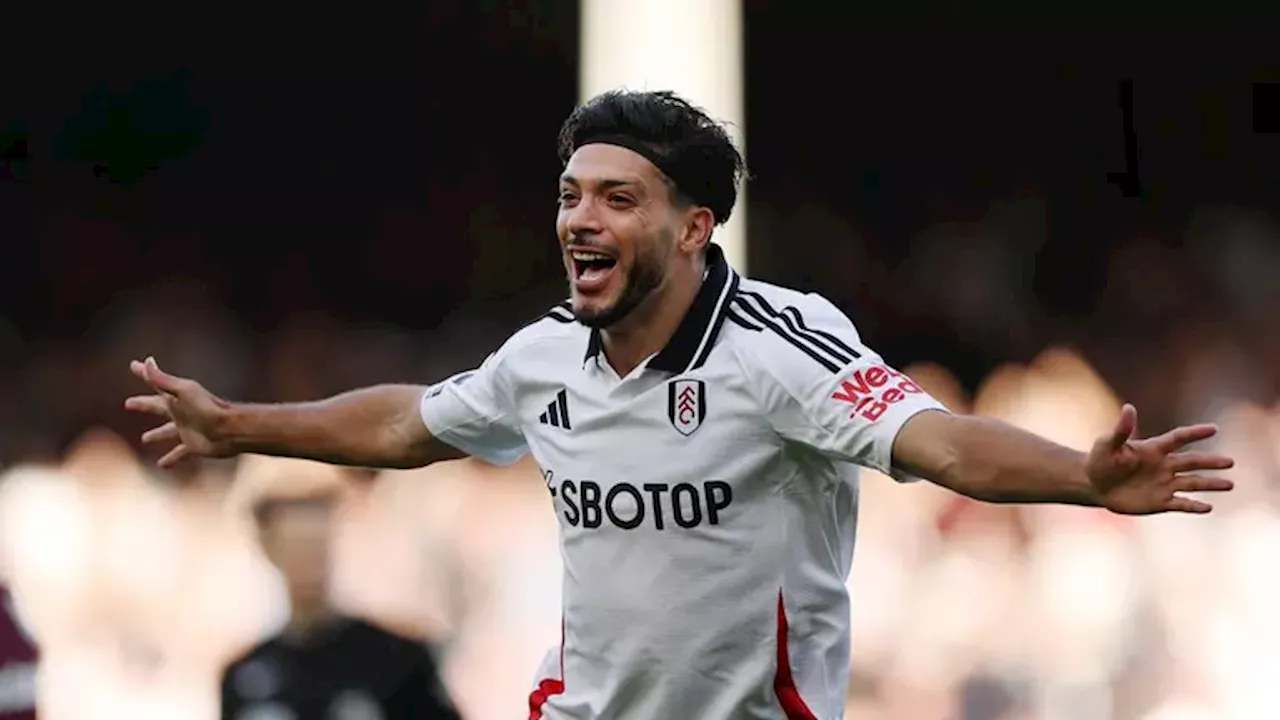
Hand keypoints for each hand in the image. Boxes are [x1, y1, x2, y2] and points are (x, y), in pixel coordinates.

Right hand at [124, 357, 234, 467]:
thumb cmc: (207, 408)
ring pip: (168, 432)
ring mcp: (188, 429)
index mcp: (176, 398)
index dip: (144, 374)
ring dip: (157, 434)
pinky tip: (162, 465)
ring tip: (144, 439)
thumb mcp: (183, 391)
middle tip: (128, 403)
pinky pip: (180, 453)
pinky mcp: (194, 445)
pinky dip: (172, 458)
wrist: (230, 430)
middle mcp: (181, 412)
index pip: (156, 383)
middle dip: (144, 405)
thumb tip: (146, 361)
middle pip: (158, 407)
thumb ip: (162, 379)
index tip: (134, 365)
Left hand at [1086, 403, 1234, 514]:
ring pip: (1192, 483)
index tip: (1213, 428)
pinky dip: (1194, 506)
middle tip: (1230, 461)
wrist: (1094, 484)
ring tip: (1230, 484)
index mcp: (1153, 449)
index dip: (1195, 433)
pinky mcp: (1160, 501)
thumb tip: (1128, 408)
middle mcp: (1164, 466)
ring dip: (1211, 484)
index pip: (1178, 438)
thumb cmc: (1100, 460)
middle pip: (1192, 462)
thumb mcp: (1107, 444)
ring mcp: (1164, 484)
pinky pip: (1181, 504)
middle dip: (1211, 462)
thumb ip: (1121, 430)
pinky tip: (1209, 507)